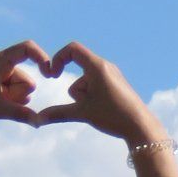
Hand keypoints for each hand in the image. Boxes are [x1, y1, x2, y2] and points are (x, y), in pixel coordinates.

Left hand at [0, 40, 52, 134]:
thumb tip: (40, 121)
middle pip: (28, 78)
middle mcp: (1, 65)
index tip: (50, 73)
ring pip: (25, 88)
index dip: (42, 57)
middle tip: (0, 99)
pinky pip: (20, 94)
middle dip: (20, 92)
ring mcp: (2, 76)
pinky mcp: (2, 86)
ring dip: (16, 99)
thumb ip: (22, 114)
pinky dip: (14, 102)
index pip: (27, 48)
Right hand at [36, 42, 165, 144]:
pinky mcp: (117, 85)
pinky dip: (94, 98)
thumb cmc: (113, 116)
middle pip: (79, 70)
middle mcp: (106, 67)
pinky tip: (106, 111)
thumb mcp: (82, 113)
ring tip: (101, 110)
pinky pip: (97, 86)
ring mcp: (113, 76)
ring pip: (87, 82)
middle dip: (77, 90)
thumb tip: (36, 119)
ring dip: (86, 96)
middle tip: (88, 106)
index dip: (58, 58)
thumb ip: (57, 113)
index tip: (53, 74)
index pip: (73, 49)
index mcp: (97, 66)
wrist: (141, 127)